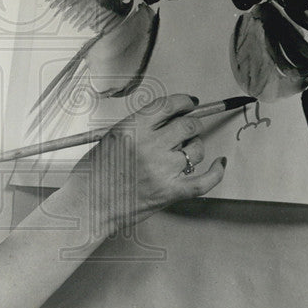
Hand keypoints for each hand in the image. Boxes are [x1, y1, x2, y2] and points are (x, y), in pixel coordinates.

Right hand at [69, 94, 226, 236]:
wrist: (88, 205)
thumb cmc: (94, 174)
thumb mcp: (111, 137)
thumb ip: (139, 127)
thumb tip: (168, 119)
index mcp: (132, 129)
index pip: (168, 105)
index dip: (184, 101)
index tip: (189, 103)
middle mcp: (150, 146)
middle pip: (188, 125)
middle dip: (192, 123)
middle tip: (190, 127)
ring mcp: (162, 170)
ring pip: (196, 149)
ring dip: (196, 146)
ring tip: (187, 150)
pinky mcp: (170, 192)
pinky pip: (204, 181)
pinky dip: (216, 172)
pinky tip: (219, 164)